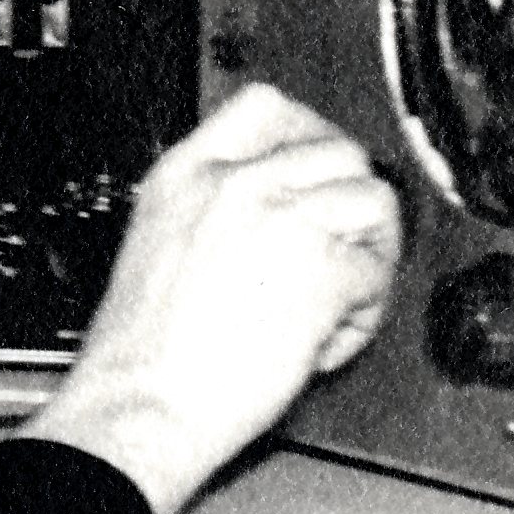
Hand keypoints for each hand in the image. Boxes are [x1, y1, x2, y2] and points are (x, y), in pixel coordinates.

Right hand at [29, 85, 406, 513]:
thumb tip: (274, 210)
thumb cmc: (139, 356)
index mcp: (184, 176)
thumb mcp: (156, 248)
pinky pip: (375, 275)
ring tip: (336, 298)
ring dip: (369, 253)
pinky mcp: (323, 272)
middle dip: (349, 202)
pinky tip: (323, 339)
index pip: (266, 106)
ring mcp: (283, 222)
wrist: (138, 408)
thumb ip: (212, 214)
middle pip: (339, 150)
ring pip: (373, 201)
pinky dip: (363, 313)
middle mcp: (236, 186)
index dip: (306, 134)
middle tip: (338, 247)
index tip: (312, 172)